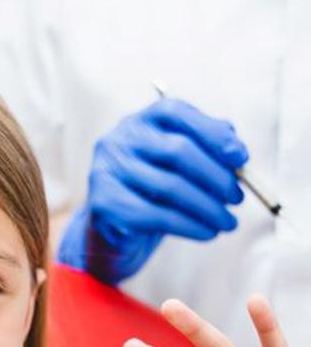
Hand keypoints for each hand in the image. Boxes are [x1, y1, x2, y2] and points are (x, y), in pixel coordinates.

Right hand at [57, 98, 247, 283]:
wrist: (112, 234)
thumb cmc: (151, 195)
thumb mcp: (176, 167)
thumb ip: (205, 149)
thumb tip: (237, 153)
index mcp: (139, 122)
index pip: (176, 112)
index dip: (212, 133)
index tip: (241, 158)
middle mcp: (118, 140)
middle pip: (177, 150)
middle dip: (216, 176)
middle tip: (238, 197)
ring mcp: (106, 171)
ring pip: (170, 187)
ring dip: (208, 208)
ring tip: (228, 221)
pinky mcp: (105, 205)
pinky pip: (157, 216)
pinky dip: (190, 226)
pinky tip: (208, 232)